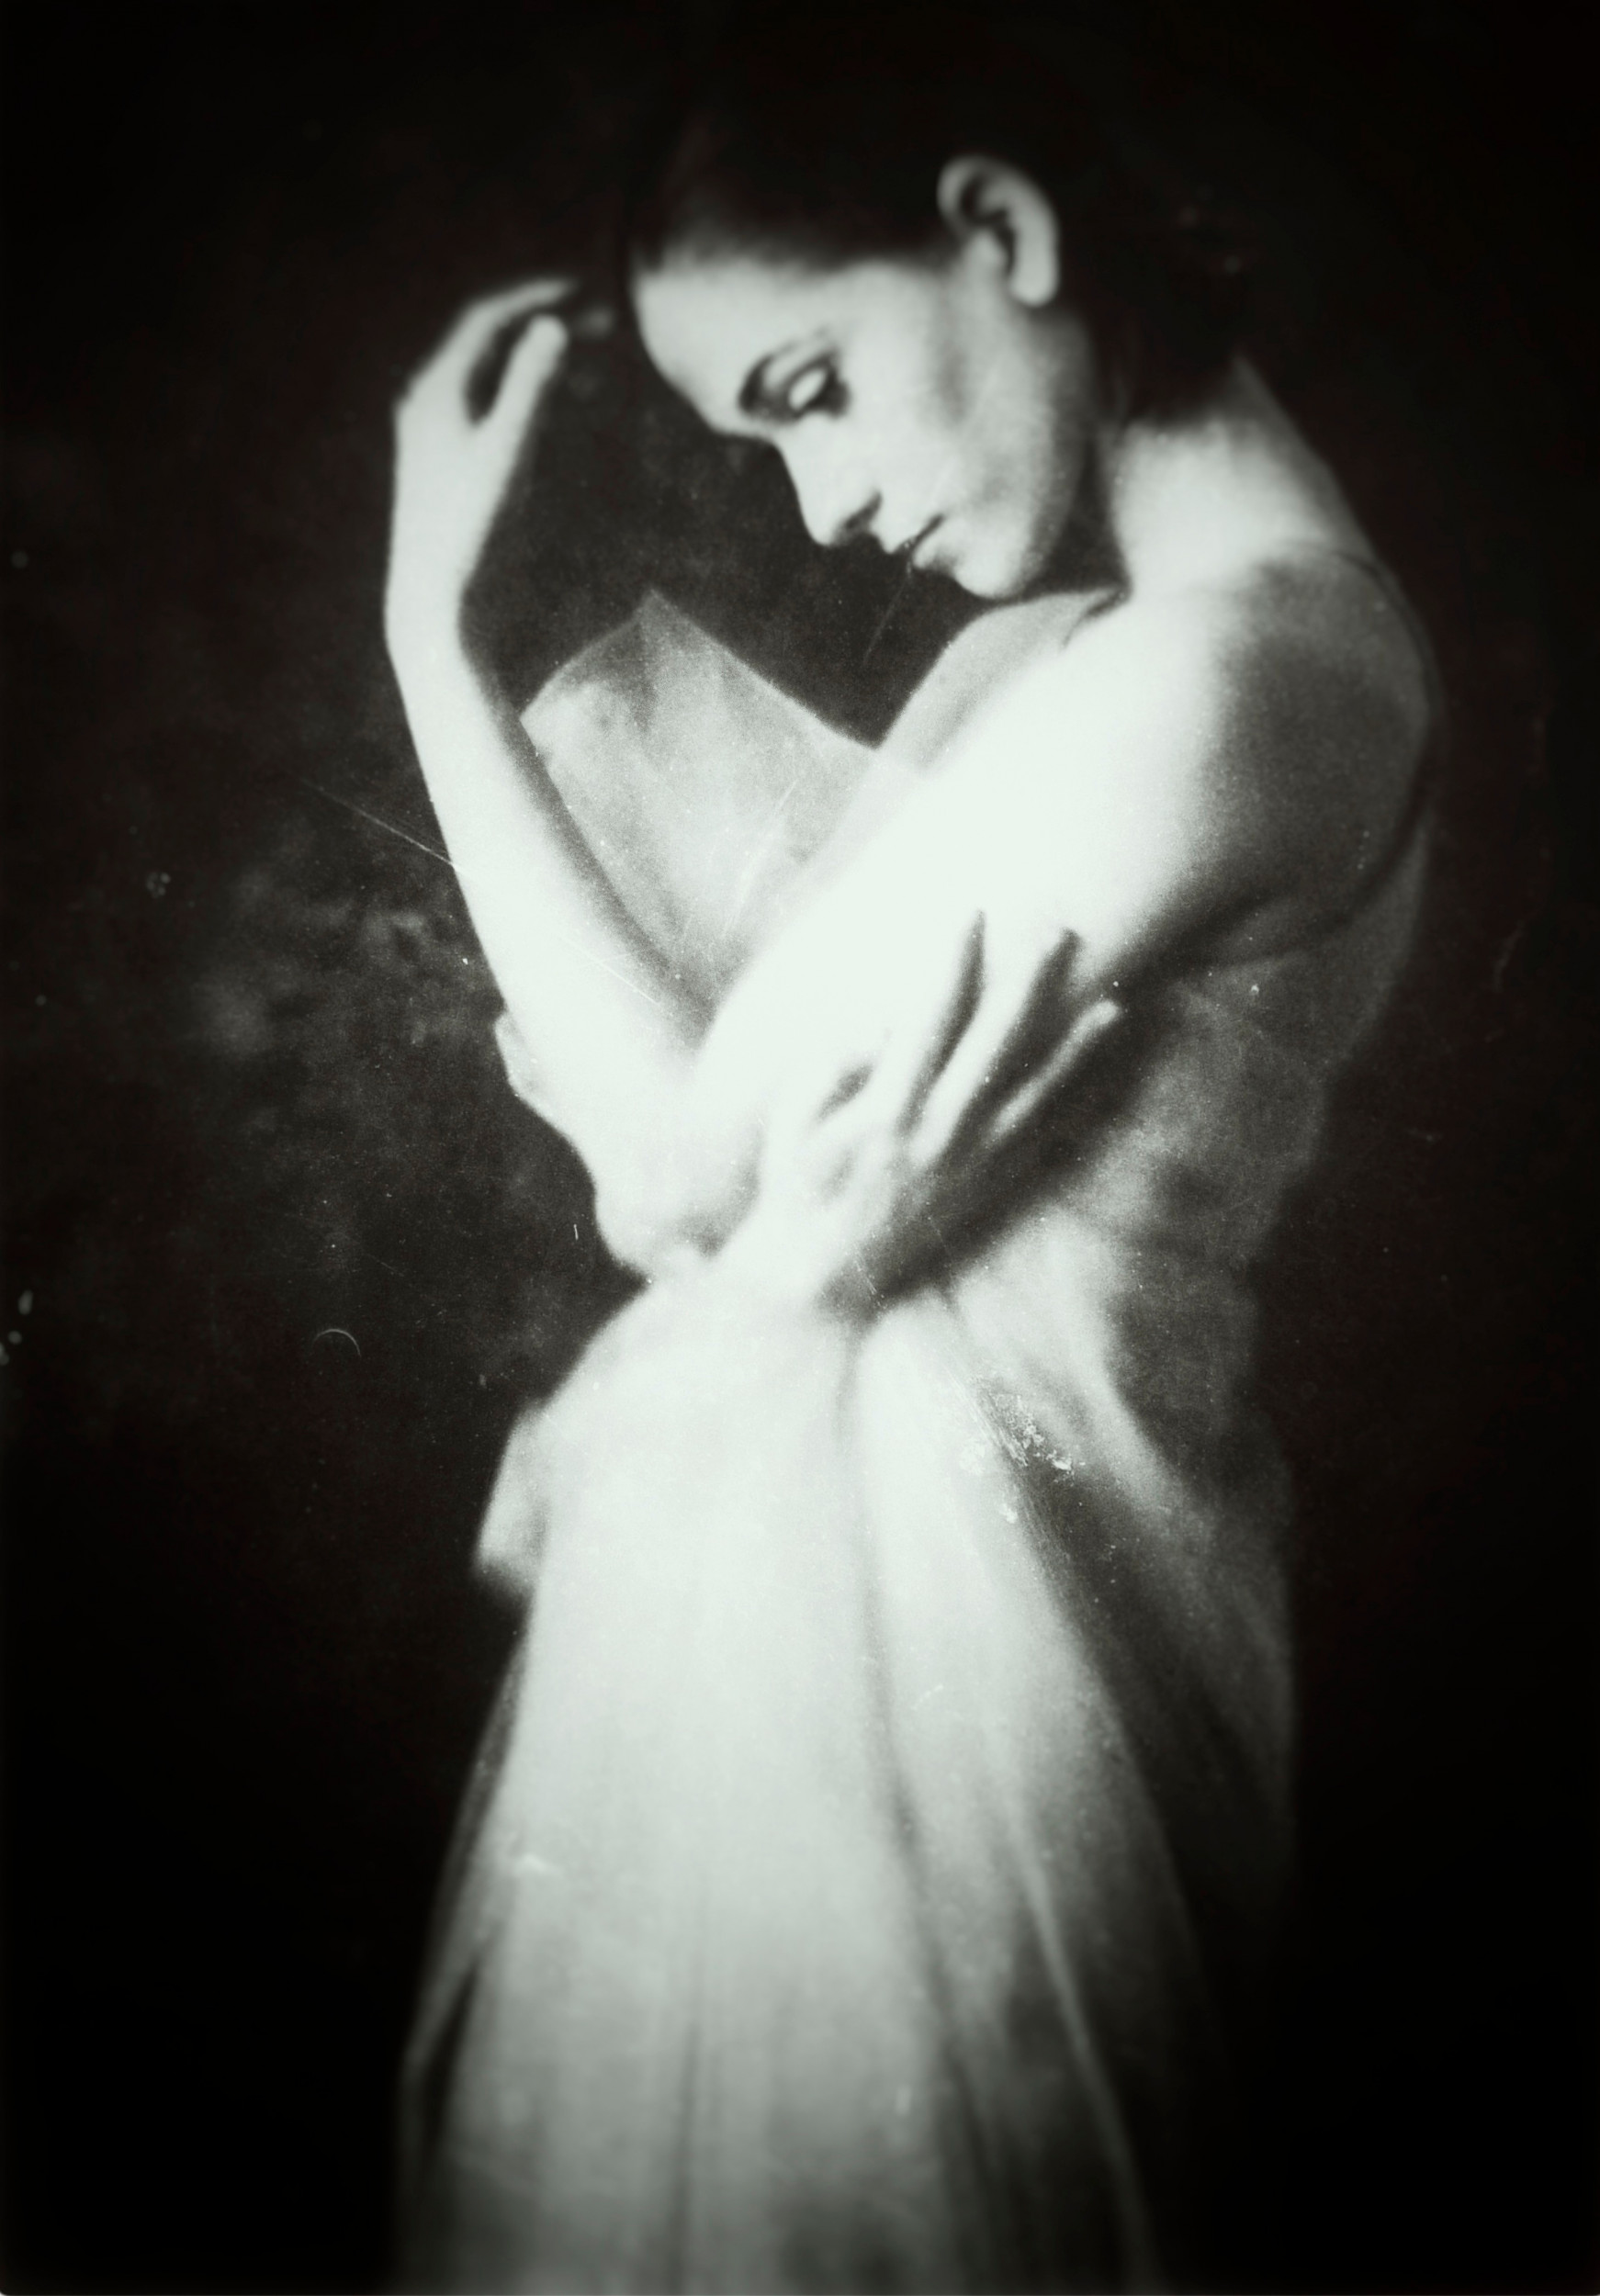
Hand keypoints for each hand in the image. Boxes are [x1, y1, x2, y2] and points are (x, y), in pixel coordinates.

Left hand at [385, 280, 582, 644]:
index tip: (589, 290)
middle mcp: (427, 402)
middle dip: (546, 325)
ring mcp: (434, 433)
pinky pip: (490, 407)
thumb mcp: (510, 454)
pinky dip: (529, 395)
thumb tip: (553, 324)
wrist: (435, 603)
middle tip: (605, 323)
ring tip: (596, 362)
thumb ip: (531, 386)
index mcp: (436, 389)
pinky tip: (562, 409)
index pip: (488, 319)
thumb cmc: (473, 532)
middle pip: (489, 342)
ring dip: (542, 361)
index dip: (539, 296)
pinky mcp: (446, 463)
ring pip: (491, 375)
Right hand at [711, 900, 1121, 1313]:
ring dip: (1075, 1039)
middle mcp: (940, 1135)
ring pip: (1036, 1090)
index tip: (971, 913)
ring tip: (1110, 993)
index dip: (953, 964)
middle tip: (1057, 927)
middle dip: (1028, 981)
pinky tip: (1103, 1067)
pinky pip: (1046, 1135)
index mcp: (886, 1111)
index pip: (928, 1021)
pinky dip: (1080, 1097)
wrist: (819, 1275)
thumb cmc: (794, 1184)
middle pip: (996, 1044)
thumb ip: (829, 1065)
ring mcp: (972, 1163)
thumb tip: (881, 1021)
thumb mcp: (788, 1122)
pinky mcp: (990, 1185)